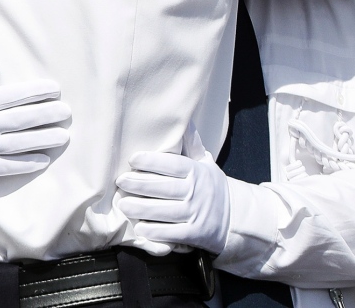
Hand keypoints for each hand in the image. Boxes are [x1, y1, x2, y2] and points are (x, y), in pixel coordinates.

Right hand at [0, 34, 69, 181]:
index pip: (15, 95)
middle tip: (68, 111)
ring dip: (45, 140)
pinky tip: (44, 160)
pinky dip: (27, 164)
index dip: (38, 91)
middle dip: (49, 115)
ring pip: (21, 144)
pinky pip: (8, 167)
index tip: (56, 89)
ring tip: (64, 135)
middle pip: (24, 119)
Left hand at [116, 123, 229, 254]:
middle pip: (164, 187)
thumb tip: (184, 120)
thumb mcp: (205, 162)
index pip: (172, 164)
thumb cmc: (211, 185)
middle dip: (140, 184)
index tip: (132, 159)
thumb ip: (191, 144)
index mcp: (196, 171)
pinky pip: (171, 233)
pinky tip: (139, 228)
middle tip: (120, 181)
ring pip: (164, 211)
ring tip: (123, 204)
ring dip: (142, 208)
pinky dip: (154, 232)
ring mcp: (195, 214)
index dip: (152, 161)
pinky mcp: (194, 234)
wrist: (234, 217)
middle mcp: (195, 191)